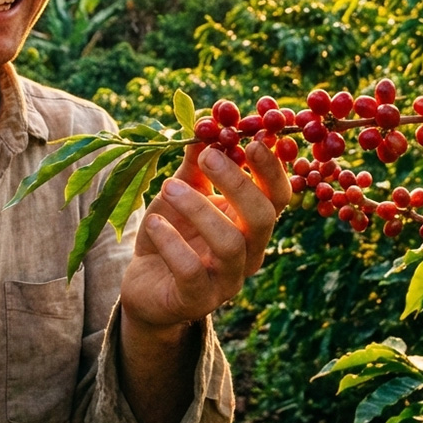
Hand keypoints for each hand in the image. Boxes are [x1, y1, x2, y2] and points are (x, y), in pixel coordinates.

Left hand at [119, 140, 291, 329]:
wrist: (145, 282)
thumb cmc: (172, 231)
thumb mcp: (183, 190)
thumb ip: (196, 161)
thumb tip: (206, 122)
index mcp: (252, 223)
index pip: (277, 195)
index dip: (270, 167)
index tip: (250, 136)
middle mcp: (249, 253)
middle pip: (262, 217)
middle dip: (238, 181)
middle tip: (208, 155)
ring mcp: (226, 281)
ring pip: (229, 243)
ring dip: (198, 208)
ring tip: (169, 186)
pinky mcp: (196, 300)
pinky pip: (191, 271)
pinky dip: (172, 241)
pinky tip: (155, 222)